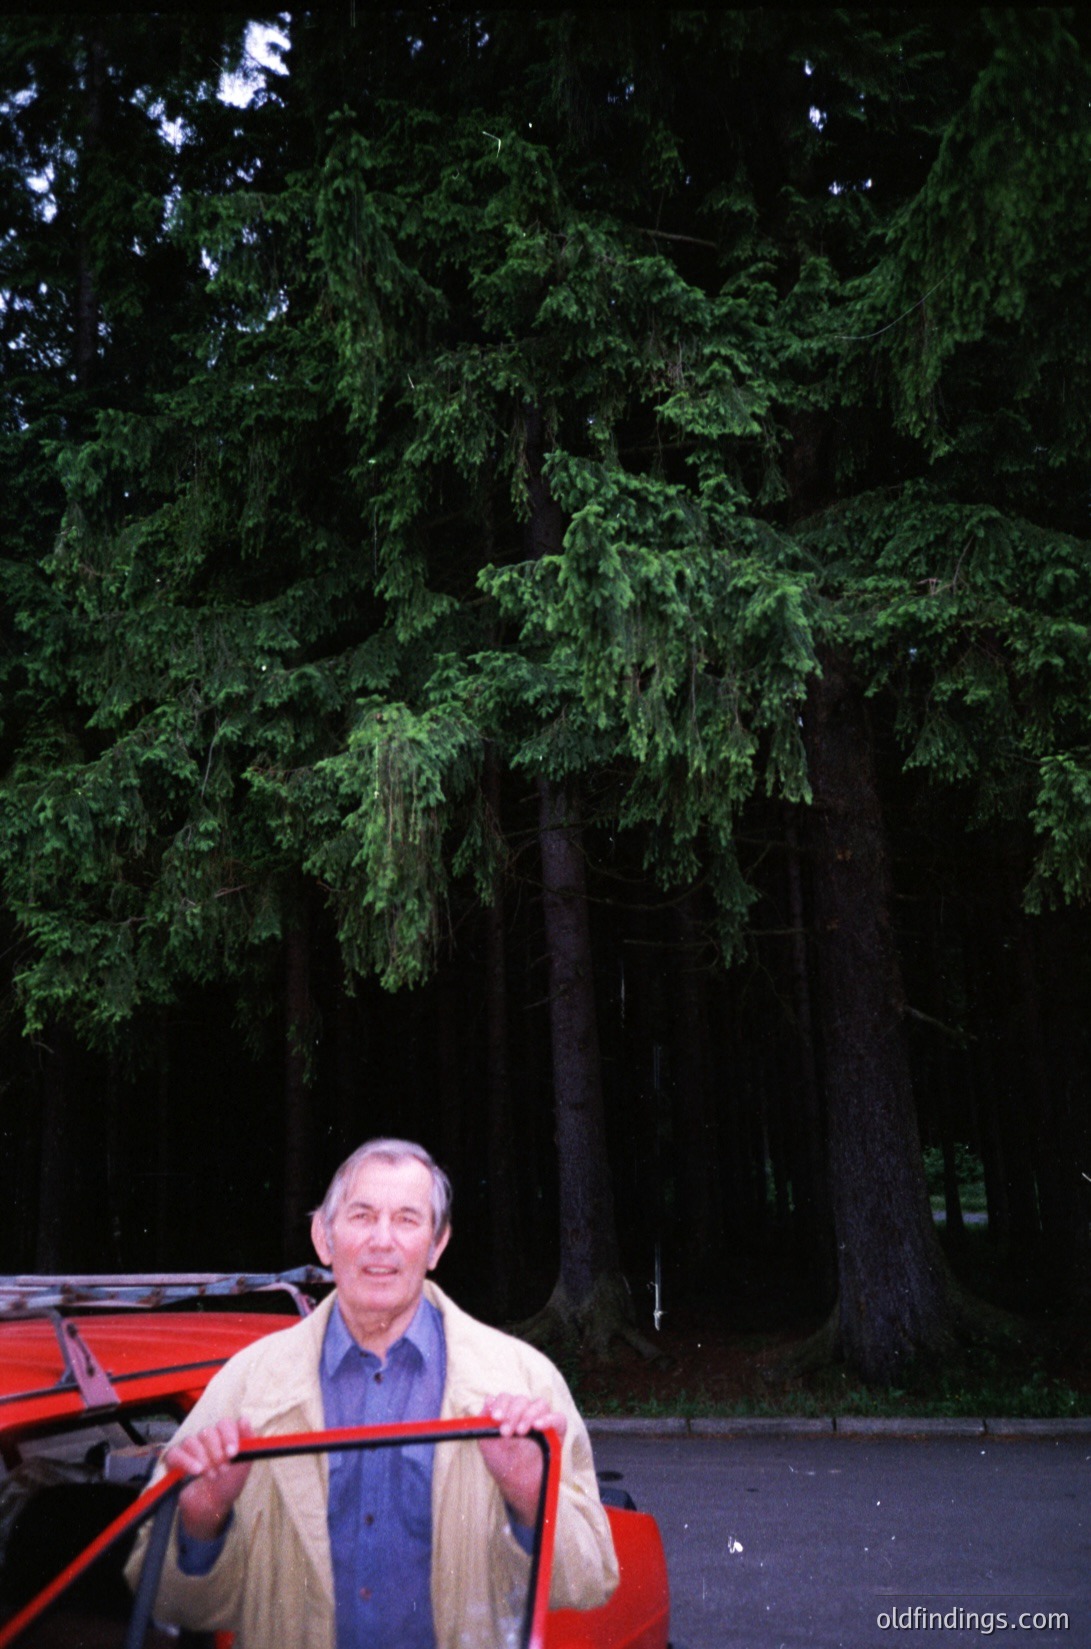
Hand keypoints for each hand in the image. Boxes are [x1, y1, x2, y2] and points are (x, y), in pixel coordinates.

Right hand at [164, 1417, 254, 1542]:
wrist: (212, 1505)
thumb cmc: (229, 1482)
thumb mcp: (244, 1465)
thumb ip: (247, 1441)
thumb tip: (244, 1419)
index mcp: (224, 1434)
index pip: (225, 1423)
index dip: (228, 1437)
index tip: (232, 1454)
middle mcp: (206, 1437)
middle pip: (207, 1432)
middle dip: (216, 1454)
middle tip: (223, 1470)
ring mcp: (190, 1446)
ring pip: (191, 1441)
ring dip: (203, 1460)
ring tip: (211, 1476)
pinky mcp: (175, 1459)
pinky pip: (174, 1453)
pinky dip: (186, 1462)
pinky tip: (196, 1471)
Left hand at [477, 1394, 566, 1527]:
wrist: (518, 1485)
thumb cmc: (502, 1462)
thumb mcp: (487, 1444)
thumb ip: (485, 1422)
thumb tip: (488, 1399)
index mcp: (509, 1412)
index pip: (506, 1398)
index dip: (501, 1404)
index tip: (496, 1418)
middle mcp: (526, 1412)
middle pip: (522, 1400)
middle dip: (513, 1413)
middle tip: (506, 1432)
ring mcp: (543, 1420)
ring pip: (540, 1404)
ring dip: (528, 1415)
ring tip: (521, 1432)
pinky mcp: (557, 1431)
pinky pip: (558, 1418)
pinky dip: (549, 1419)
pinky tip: (538, 1427)